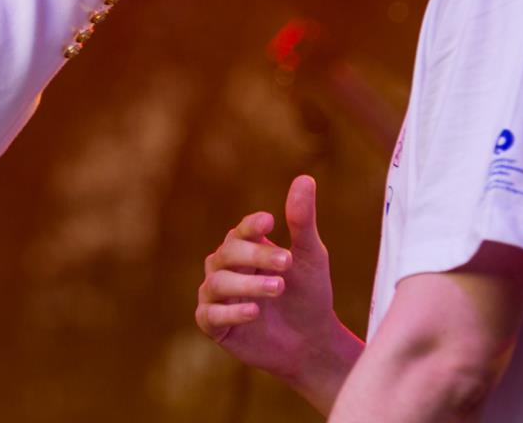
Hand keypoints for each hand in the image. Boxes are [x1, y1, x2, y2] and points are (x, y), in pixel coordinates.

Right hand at [195, 176, 360, 412]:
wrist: (312, 343)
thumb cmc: (309, 295)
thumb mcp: (310, 257)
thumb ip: (302, 221)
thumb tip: (305, 178)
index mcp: (244, 249)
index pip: (240, 232)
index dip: (251, 226)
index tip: (271, 222)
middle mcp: (224, 269)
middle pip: (227, 254)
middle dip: (256, 257)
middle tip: (287, 263)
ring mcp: (216, 297)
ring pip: (218, 283)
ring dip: (248, 284)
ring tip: (278, 288)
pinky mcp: (214, 326)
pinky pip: (210, 314)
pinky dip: (231, 311)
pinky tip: (255, 311)